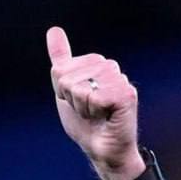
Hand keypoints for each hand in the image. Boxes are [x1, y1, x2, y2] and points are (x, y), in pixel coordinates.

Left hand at [46, 27, 142, 179]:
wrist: (102, 149)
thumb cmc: (86, 124)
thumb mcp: (66, 91)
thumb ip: (61, 61)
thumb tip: (53, 30)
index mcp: (94, 63)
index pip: (60, 70)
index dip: (63, 93)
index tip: (77, 103)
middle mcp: (109, 66)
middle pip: (68, 78)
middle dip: (72, 100)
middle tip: (88, 112)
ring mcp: (119, 79)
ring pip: (80, 88)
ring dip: (83, 108)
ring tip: (96, 114)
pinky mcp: (126, 94)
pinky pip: (95, 98)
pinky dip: (95, 112)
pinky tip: (106, 116)